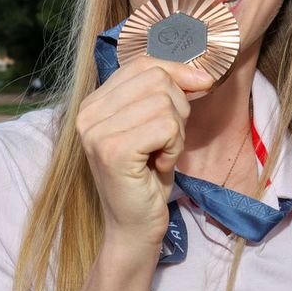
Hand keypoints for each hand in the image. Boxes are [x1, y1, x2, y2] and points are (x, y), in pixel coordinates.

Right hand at [76, 56, 213, 254]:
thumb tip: (202, 73)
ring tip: (161, 155)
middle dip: (178, 109)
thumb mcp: (154, 126)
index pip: (143, 63)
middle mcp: (88, 113)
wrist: (134, 227)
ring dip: (177, 133)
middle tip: (167, 141)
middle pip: (157, 79)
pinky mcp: (113, 150)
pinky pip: (166, 127)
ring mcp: (97, 131)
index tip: (203, 85)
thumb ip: (162, 94)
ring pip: (165, 102)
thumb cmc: (147, 177)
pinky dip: (174, 147)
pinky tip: (160, 165)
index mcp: (94, 102)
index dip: (178, 71)